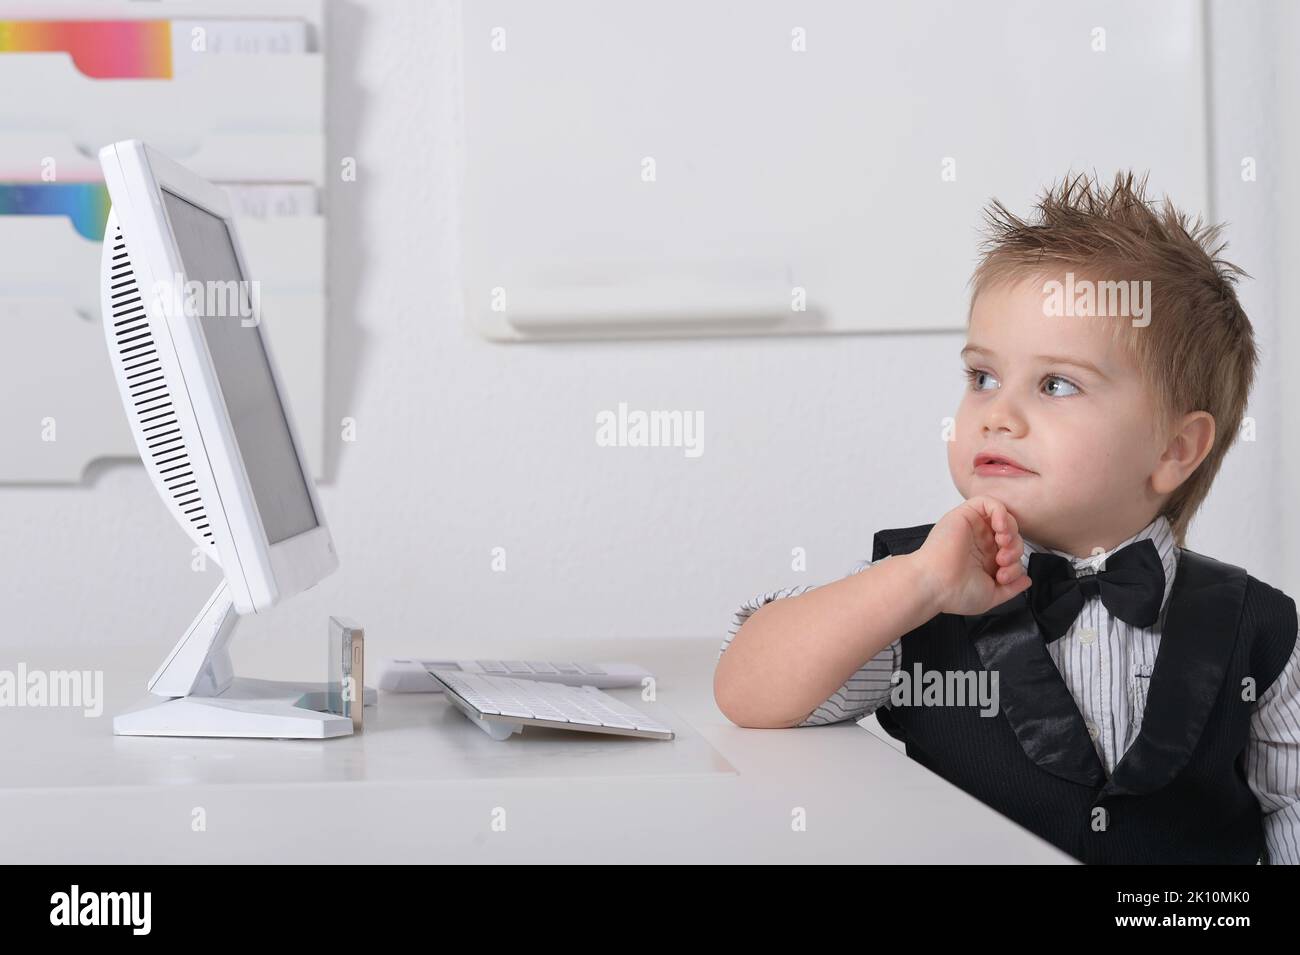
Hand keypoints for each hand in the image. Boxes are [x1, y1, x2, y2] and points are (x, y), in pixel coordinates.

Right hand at [912, 495, 1031, 615]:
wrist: (937, 585)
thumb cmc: (956, 592)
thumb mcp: (991, 596)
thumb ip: (1011, 589)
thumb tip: (1026, 581)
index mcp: (984, 559)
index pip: (1011, 550)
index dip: (1016, 562)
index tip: (1005, 577)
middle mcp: (979, 542)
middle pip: (1011, 534)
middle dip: (1015, 548)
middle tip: (1003, 561)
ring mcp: (973, 528)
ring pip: (1003, 517)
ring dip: (1010, 531)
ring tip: (1003, 545)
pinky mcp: (965, 515)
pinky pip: (989, 503)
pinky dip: (1001, 512)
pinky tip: (1000, 527)